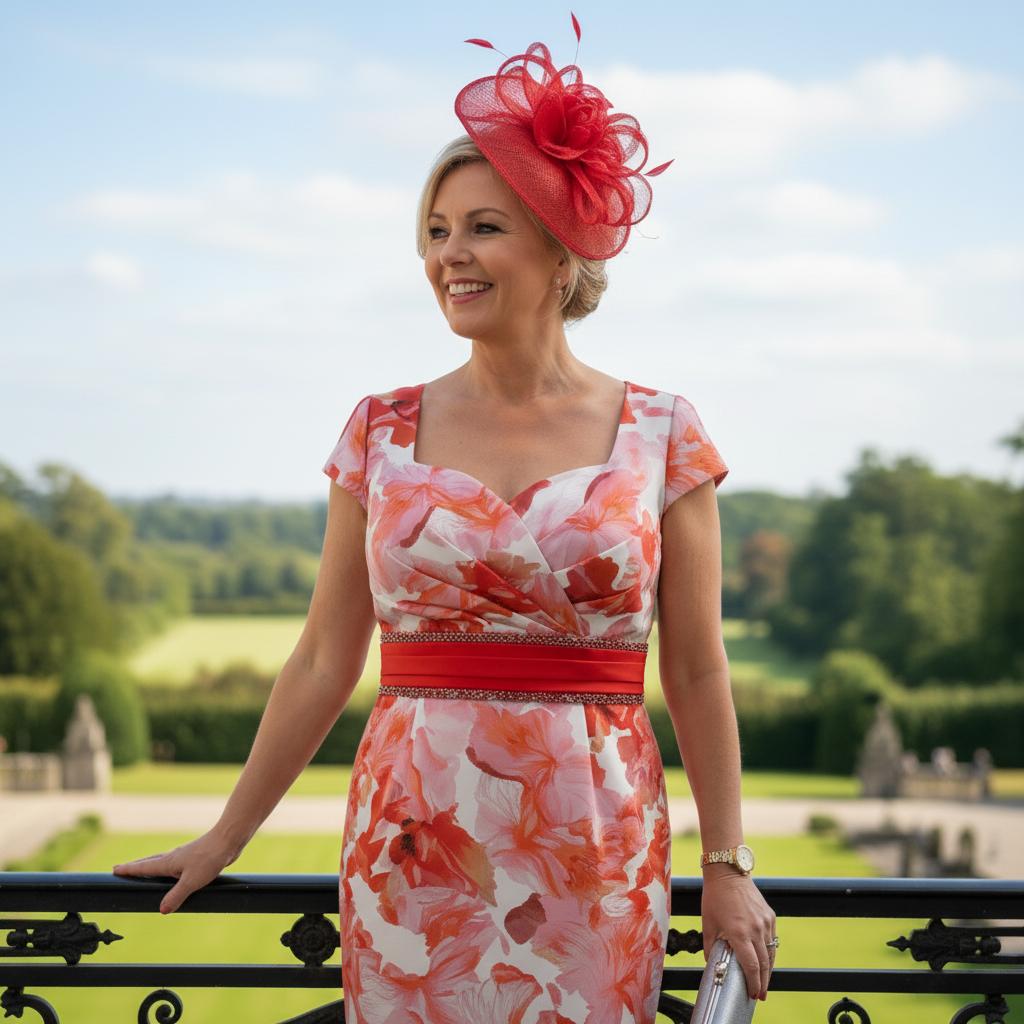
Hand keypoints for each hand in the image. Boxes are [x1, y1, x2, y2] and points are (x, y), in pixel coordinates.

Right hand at [111, 829, 241, 914]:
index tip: (114, 870)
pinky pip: (175, 865)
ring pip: (162, 862)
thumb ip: (176, 896)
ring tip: (144, 871)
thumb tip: (161, 910)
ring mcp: (184, 856)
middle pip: (150, 862)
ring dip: (150, 866)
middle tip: (122, 869)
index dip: (129, 870)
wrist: (228, 840)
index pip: (143, 867)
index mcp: (168, 862)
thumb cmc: (209, 858)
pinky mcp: (194, 858)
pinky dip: (166, 868)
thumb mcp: (191, 881)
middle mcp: (173, 857)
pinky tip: (174, 873)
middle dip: (136, 867)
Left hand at [700, 867, 776, 1000]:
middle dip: (763, 982)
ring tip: (764, 982)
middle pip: (764, 963)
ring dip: (769, 970)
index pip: (751, 965)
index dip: (753, 983)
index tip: (753, 994)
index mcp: (738, 932)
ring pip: (771, 953)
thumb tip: (711, 963)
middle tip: (760, 995)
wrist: (728, 872)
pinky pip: (772, 939)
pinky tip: (766, 960)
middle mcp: (755, 928)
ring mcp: (765, 922)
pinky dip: (770, 952)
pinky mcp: (770, 916)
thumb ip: (710, 946)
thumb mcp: (708, 923)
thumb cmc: (715, 897)